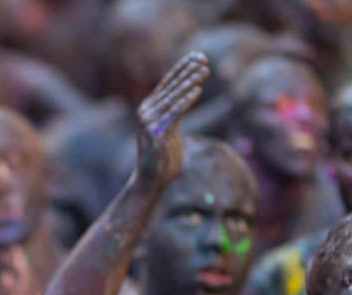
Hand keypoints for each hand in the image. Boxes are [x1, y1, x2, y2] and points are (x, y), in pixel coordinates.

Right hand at [134, 51, 209, 186]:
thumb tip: (186, 103)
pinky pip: (174, 113)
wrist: (149, 181)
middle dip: (188, 71)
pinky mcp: (156, 133)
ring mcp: (149, 122)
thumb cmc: (163, 158)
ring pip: (173, 97)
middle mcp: (146, 112)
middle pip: (171, 87)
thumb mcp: (169, 130)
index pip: (167, 82)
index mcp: (149, 108)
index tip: (199, 56)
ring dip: (190, 82)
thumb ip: (174, 114)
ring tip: (205, 71)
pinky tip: (198, 90)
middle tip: (205, 59)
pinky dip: (186, 101)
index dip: (183, 67)